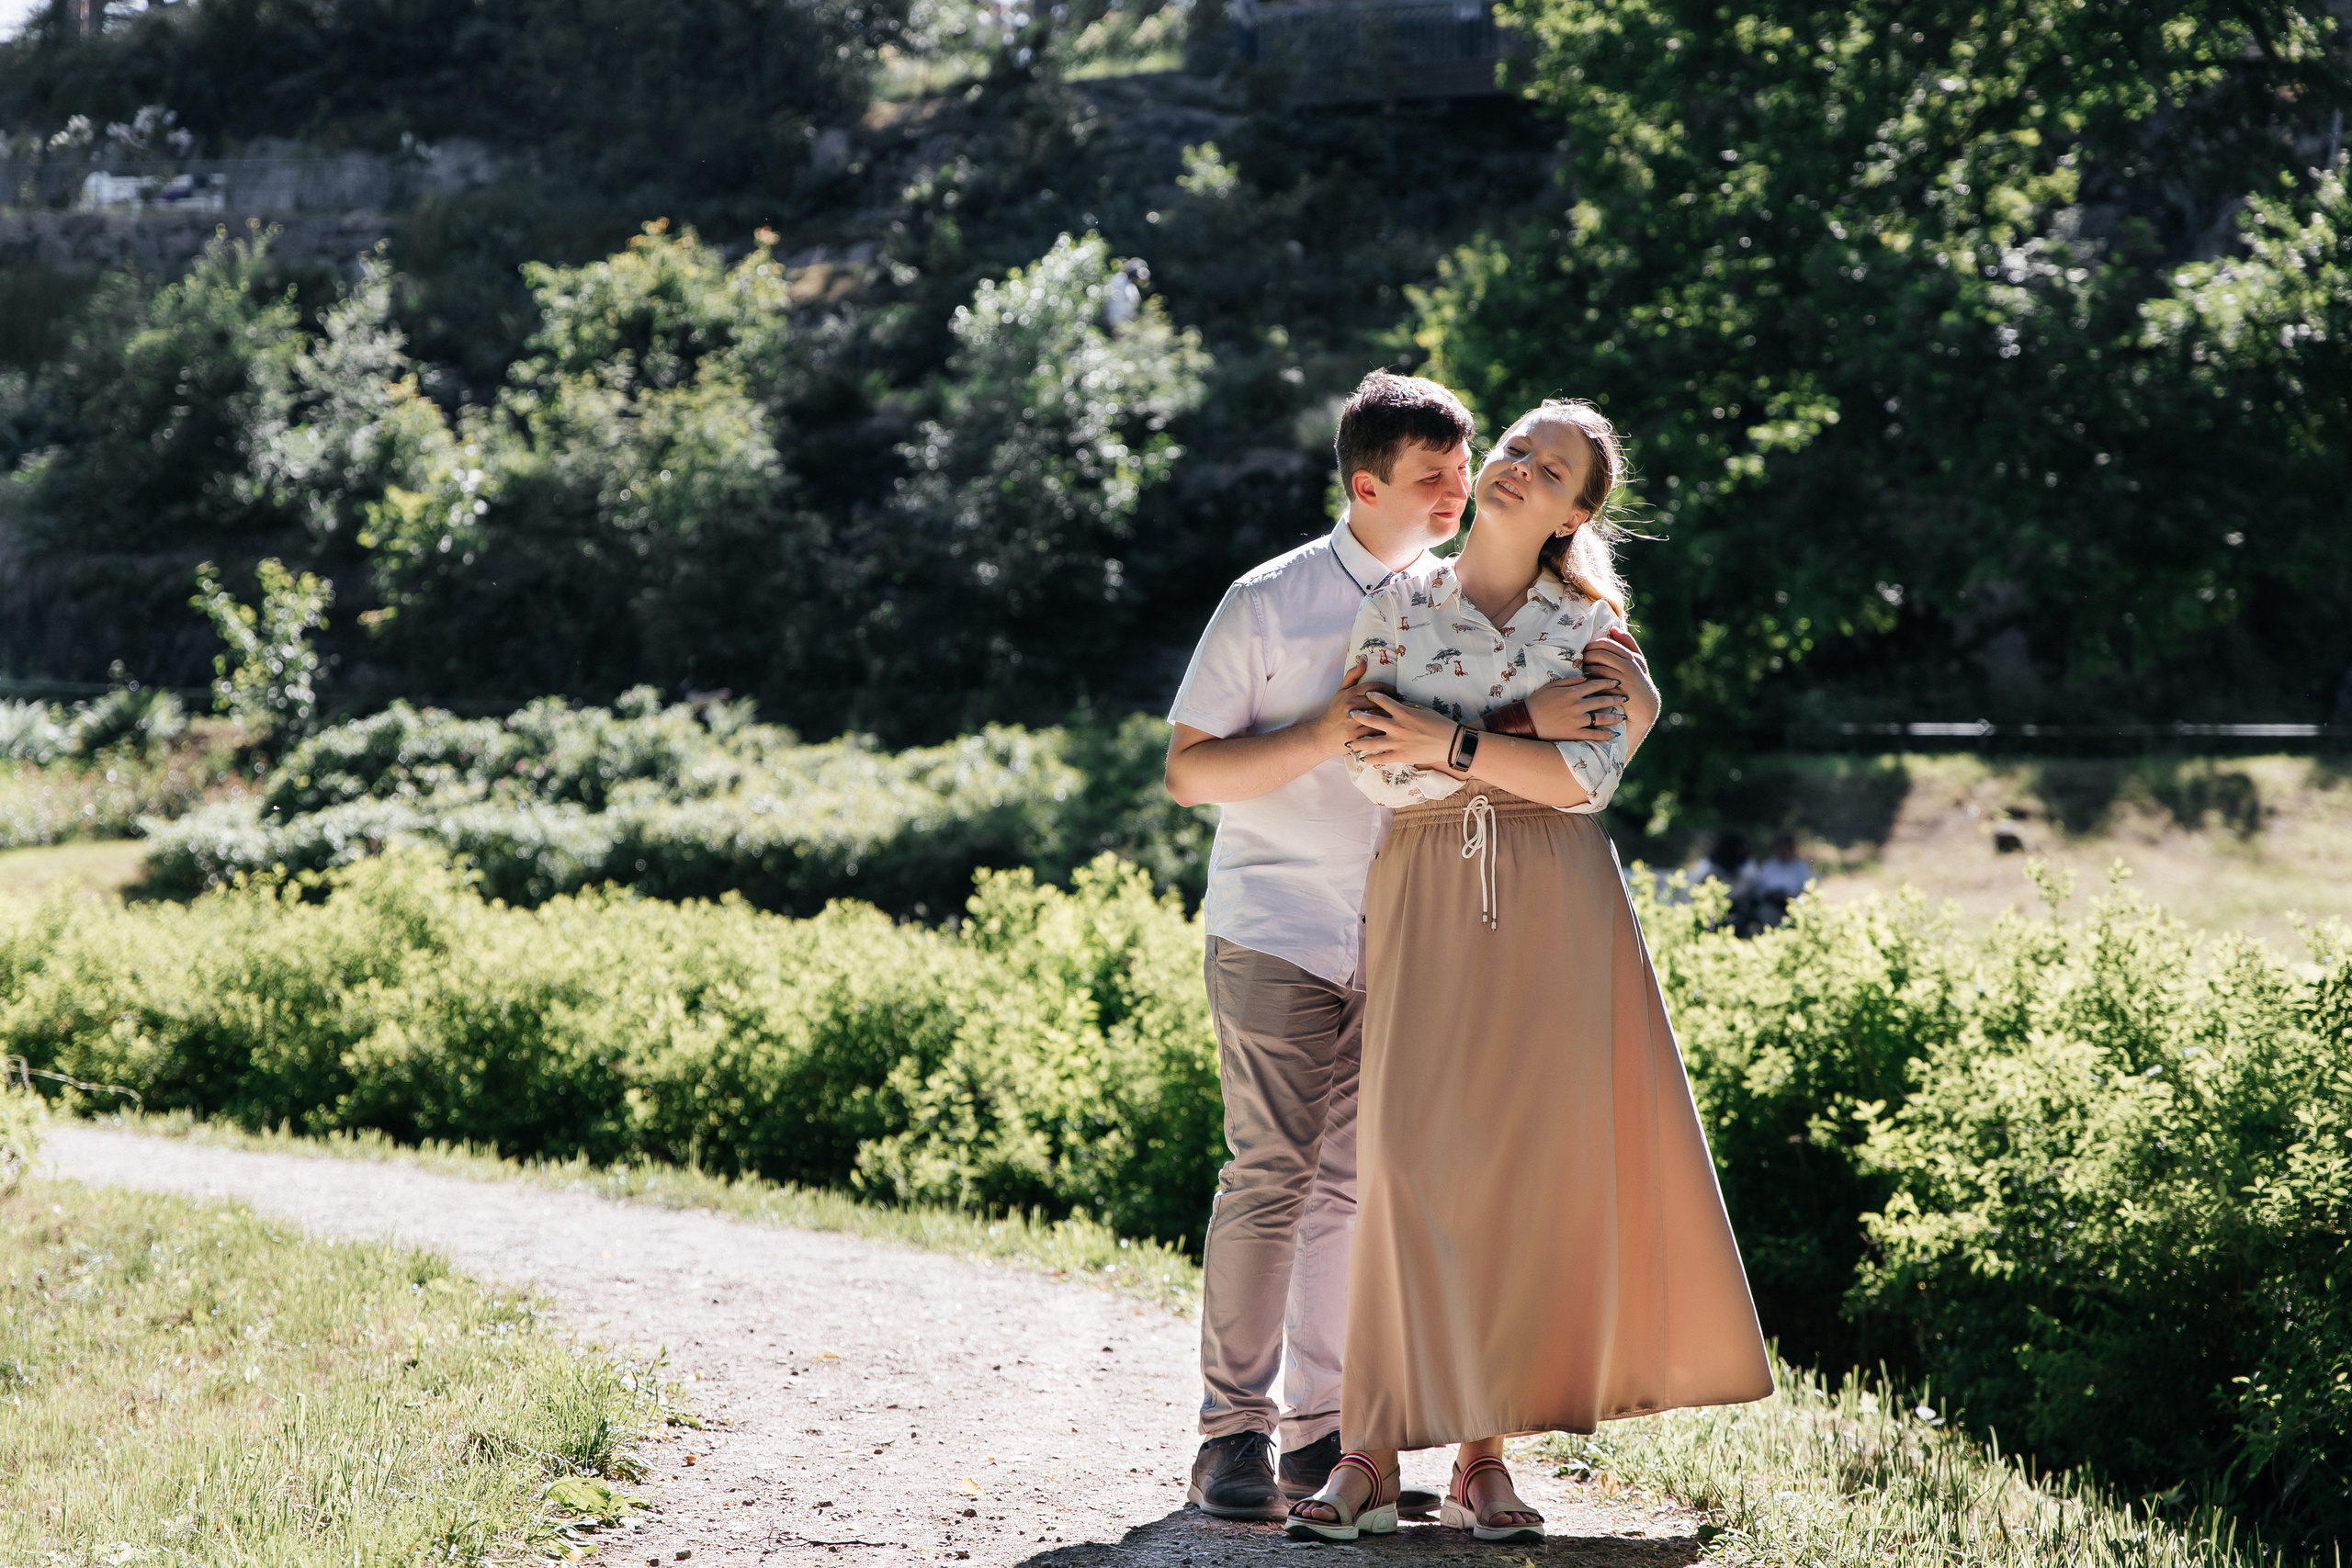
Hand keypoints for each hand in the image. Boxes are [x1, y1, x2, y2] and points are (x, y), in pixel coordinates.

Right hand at [1315, 661, 1396, 755]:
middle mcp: (1351, 706)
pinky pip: (1375, 731)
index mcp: (1349, 694)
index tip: (1396, 691)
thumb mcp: (1340, 692)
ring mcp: (1353, 721)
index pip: (1374, 687)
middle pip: (1379, 701)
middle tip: (1402, 703)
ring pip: (1378, 716)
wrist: (1324, 735)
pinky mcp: (1356, 736)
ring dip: (1391, 716)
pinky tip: (1392, 729)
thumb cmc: (1335, 712)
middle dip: (1392, 702)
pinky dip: (1385, 730)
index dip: (1388, 688)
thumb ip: (1352, 676)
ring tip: (1400, 715)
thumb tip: (1364, 661)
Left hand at [1350, 689, 1466, 773]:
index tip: (1366, 694)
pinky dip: (1371, 759)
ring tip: (1349, 742)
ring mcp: (1397, 742)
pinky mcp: (1400, 756)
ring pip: (1371, 742)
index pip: (1383, 701)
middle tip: (1349, 714)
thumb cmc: (1438, 724)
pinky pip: (1381, 758)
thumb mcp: (1422, 710)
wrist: (1449, 742)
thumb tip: (1396, 701)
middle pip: (1371, 720)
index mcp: (1403, 713)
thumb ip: (1407, 706)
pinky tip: (1364, 758)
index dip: (1373, 696)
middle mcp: (1397, 727)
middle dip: (1358, 716)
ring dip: (1359, 742)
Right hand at [1523, 666, 1629, 743]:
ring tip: (1623, 717)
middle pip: (1601, 701)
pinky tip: (1613, 734)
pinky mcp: (1573, 734)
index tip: (1617, 682)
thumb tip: (1586, 677)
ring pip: (1601, 718)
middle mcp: (1577, 705)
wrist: (1525, 720)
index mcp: (1572, 692)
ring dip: (1614, 717)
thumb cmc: (1537, 701)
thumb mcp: (1552, 686)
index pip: (1595, 684)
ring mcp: (1576, 720)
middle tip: (1626, 697)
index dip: (1608, 682)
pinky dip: (1604, 735)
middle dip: (1616, 698)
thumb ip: (1570, 681)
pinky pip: (1593, 735)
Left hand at [1578, 629, 1660, 736]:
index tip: (1586, 649)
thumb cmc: (1639, 680)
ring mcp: (1624, 680)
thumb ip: (1627, 643)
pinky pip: (1600, 685)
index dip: (1592, 645)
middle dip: (1587, 656)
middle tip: (1580, 659)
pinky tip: (1586, 682)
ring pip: (1599, 669)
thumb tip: (1613, 628)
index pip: (1606, 644)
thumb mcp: (1638, 661)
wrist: (1646, 706)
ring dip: (1587, 669)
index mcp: (1631, 656)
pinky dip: (1591, 683)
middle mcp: (1629, 667)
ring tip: (1582, 669)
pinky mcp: (1619, 694)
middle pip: (1601, 655)